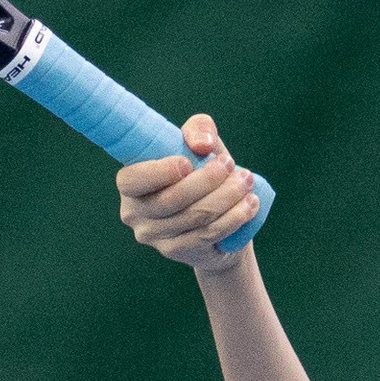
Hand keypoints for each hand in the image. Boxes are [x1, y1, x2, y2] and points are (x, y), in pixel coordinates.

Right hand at [117, 112, 260, 273]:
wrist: (216, 218)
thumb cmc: (200, 172)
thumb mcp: (198, 145)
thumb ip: (199, 129)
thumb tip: (202, 145)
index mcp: (130, 183)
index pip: (133, 180)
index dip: (160, 172)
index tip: (188, 163)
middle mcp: (134, 213)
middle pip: (172, 200)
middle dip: (207, 180)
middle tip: (231, 164)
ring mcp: (154, 236)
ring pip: (194, 217)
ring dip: (227, 197)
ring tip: (247, 181)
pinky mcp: (177, 251)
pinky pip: (208, 234)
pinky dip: (233, 218)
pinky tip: (249, 204)